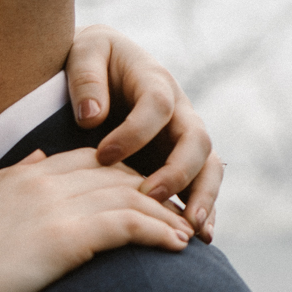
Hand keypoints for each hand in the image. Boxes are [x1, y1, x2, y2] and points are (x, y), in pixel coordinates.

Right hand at [0, 149, 191, 291]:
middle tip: (177, 211)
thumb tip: (38, 160)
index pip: (86, 161)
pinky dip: (157, 233)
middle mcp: (42, 183)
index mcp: (21, 177)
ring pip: (129, 198)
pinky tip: (176, 246)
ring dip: (164, 214)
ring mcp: (56, 209)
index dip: (120, 174)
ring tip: (186, 233)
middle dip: (152, 191)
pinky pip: (127, 226)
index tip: (141, 192)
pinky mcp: (66, 240)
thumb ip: (5, 180)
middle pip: (115, 175)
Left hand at [65, 24, 225, 242]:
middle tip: (148, 197)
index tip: (103, 156)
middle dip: (177, 171)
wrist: (102, 67)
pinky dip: (204, 210)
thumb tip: (92, 117)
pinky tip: (198, 238)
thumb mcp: (83, 53)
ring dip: (202, 197)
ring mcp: (183, 139)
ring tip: (188, 229)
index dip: (134, 131)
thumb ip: (86, 79)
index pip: (157, 105)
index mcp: (155, 81)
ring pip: (208, 167)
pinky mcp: (180, 162)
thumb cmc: (90, 61)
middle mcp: (179, 111)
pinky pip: (202, 186)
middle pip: (196, 140)